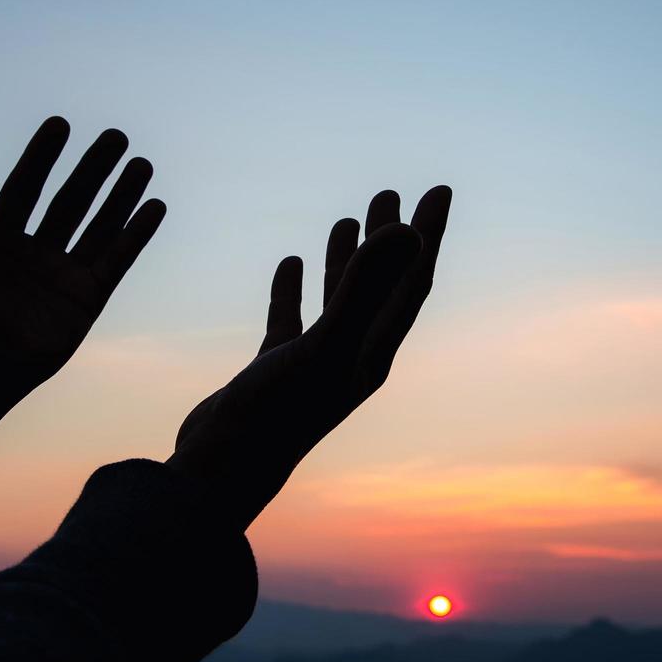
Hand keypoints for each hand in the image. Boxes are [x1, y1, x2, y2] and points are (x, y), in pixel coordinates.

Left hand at [0, 117, 164, 485]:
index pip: (24, 189)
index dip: (41, 157)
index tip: (60, 124)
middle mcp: (33, 257)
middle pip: (69, 202)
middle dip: (93, 169)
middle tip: (116, 136)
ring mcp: (62, 279)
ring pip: (99, 227)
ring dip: (121, 195)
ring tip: (141, 163)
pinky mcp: (87, 303)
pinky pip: (117, 261)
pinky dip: (137, 234)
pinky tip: (154, 206)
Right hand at [168, 186, 450, 527]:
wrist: (221, 471)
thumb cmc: (276, 415)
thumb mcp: (325, 344)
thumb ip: (363, 286)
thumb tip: (406, 230)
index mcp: (372, 354)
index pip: (412, 283)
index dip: (428, 235)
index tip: (440, 189)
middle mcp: (350, 359)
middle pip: (380, 288)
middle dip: (389, 240)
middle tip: (390, 192)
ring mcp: (313, 366)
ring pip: (337, 302)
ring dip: (345, 260)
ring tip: (347, 218)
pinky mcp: (275, 372)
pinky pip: (292, 320)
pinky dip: (294, 289)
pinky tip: (290, 262)